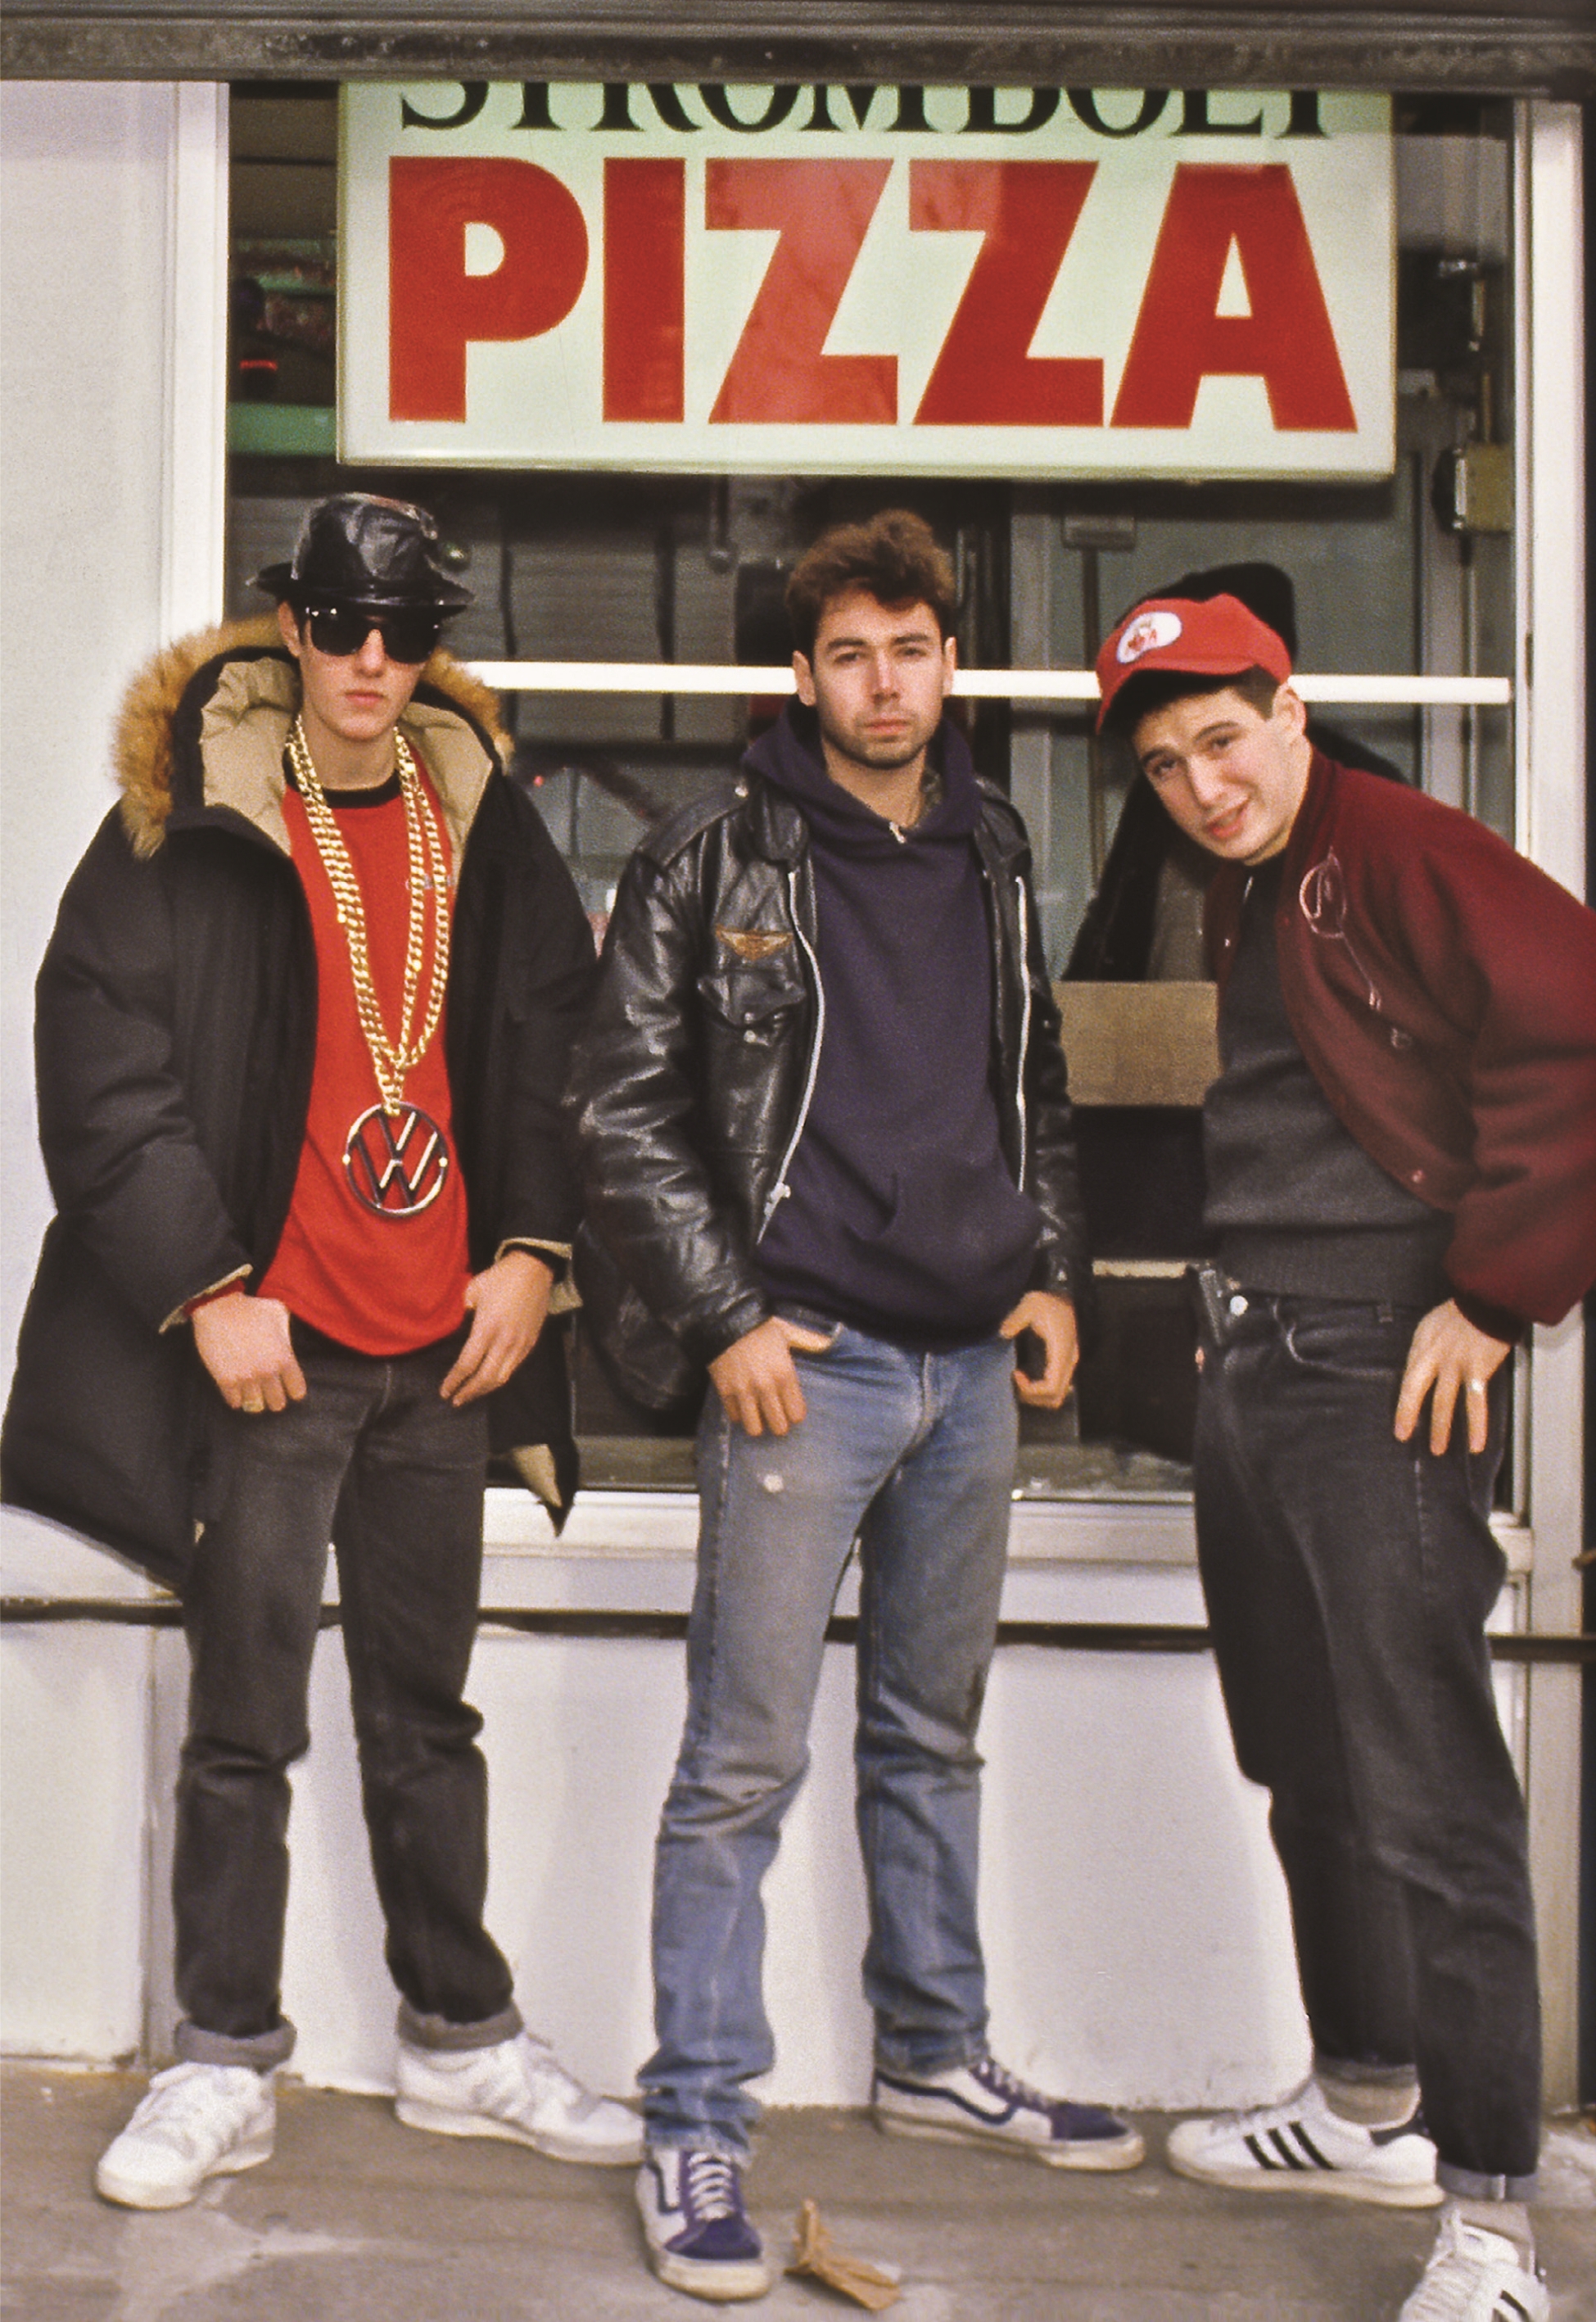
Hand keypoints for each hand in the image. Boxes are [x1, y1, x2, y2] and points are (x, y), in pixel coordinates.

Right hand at [193, 1293, 305, 1413]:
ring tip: (251, 1393)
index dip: (292, 1390)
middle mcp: (268, 1371)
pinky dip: (235, 1398)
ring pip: (255, 1406)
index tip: (287, 1388)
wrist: (219, 1305)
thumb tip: (288, 1342)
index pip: (297, 1391)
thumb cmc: (251, 1306)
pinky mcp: (225, 1379)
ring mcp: (246, 1377)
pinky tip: (235, 1390)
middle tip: (268, 1393)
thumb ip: (287, 1334)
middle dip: (274, 1399)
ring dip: (254, 1400)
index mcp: (285, 1357)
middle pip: (277, 1403)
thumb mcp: (279, 1314)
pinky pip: (234, 1402)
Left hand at [441, 1250, 554, 1406]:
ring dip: (485, 1389)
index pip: (467, 1364)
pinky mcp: (531, 1342)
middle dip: (469, 1392)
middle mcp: (504, 1341)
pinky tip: (490, 1378)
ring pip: (502, 1377)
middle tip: (455, 1400)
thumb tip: (463, 1319)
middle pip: (485, 1378)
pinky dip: (500, 1377)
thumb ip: (464, 1309)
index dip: (455, 1380)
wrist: (535, 1269)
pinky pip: (513, 1367)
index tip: (444, 1391)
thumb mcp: (473, 1289)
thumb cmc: (501, 1277)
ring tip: (471, 1394)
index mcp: (487, 1328)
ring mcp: (520, 1344)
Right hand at [708, 1315, 833, 1437]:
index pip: (797, 1414)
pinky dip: (737, 1414)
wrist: (725, 1320)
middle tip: (775, 1416)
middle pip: (779, 1427)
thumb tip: (830, 1342)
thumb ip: (809, 1341)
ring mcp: (744, 1391)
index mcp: (785, 1374)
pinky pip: (734, 1417)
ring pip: (755, 1429)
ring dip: (757, 1424)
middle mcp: (766, 1387)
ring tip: (757, 1415)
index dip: (795, 1414)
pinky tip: (740, 1405)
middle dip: (778, 1423)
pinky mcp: (725, 1392)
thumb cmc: (759, 1327)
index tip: (791, 1409)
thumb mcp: (787, 1331)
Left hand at [999, 1290, 1078, 1407]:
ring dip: (1036, 1395)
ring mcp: (1068, 1366)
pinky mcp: (1063, 1365)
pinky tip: (1024, 1374)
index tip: (1015, 1374)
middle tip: (1015, 1381)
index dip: (1031, 1389)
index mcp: (1061, 1353)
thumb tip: (1003, 1333)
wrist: (1066, 1298)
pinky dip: (1040, 1389)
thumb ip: (1017, 1318)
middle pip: (1055, 1398)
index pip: (1051, 1387)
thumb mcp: (1031, 1303)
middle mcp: (1068, 1363)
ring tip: (1019, 1379)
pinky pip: (1054, 1387)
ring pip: (1056, 1396)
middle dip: (1033, 1397)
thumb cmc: (1049, 1302)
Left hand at [1393, 1298, 1511, 1455]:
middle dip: (1409, 1415)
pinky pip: (1475, 1404)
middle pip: (1416, 1390)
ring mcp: (1455, 1365)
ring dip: (1441, 1428)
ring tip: (1438, 1449)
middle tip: (1404, 1436)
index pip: (1409, 1377)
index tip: (1400, 1418)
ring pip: (1443, 1402)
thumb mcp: (1434, 1323)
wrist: (1488, 1299)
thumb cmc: (1465, 1310)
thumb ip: (1429, 1346)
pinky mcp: (1478, 1370)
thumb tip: (1426, 1364)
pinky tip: (1476, 1444)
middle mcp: (1434, 1356)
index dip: (1403, 1400)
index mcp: (1422, 1344)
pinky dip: (1476, 1426)